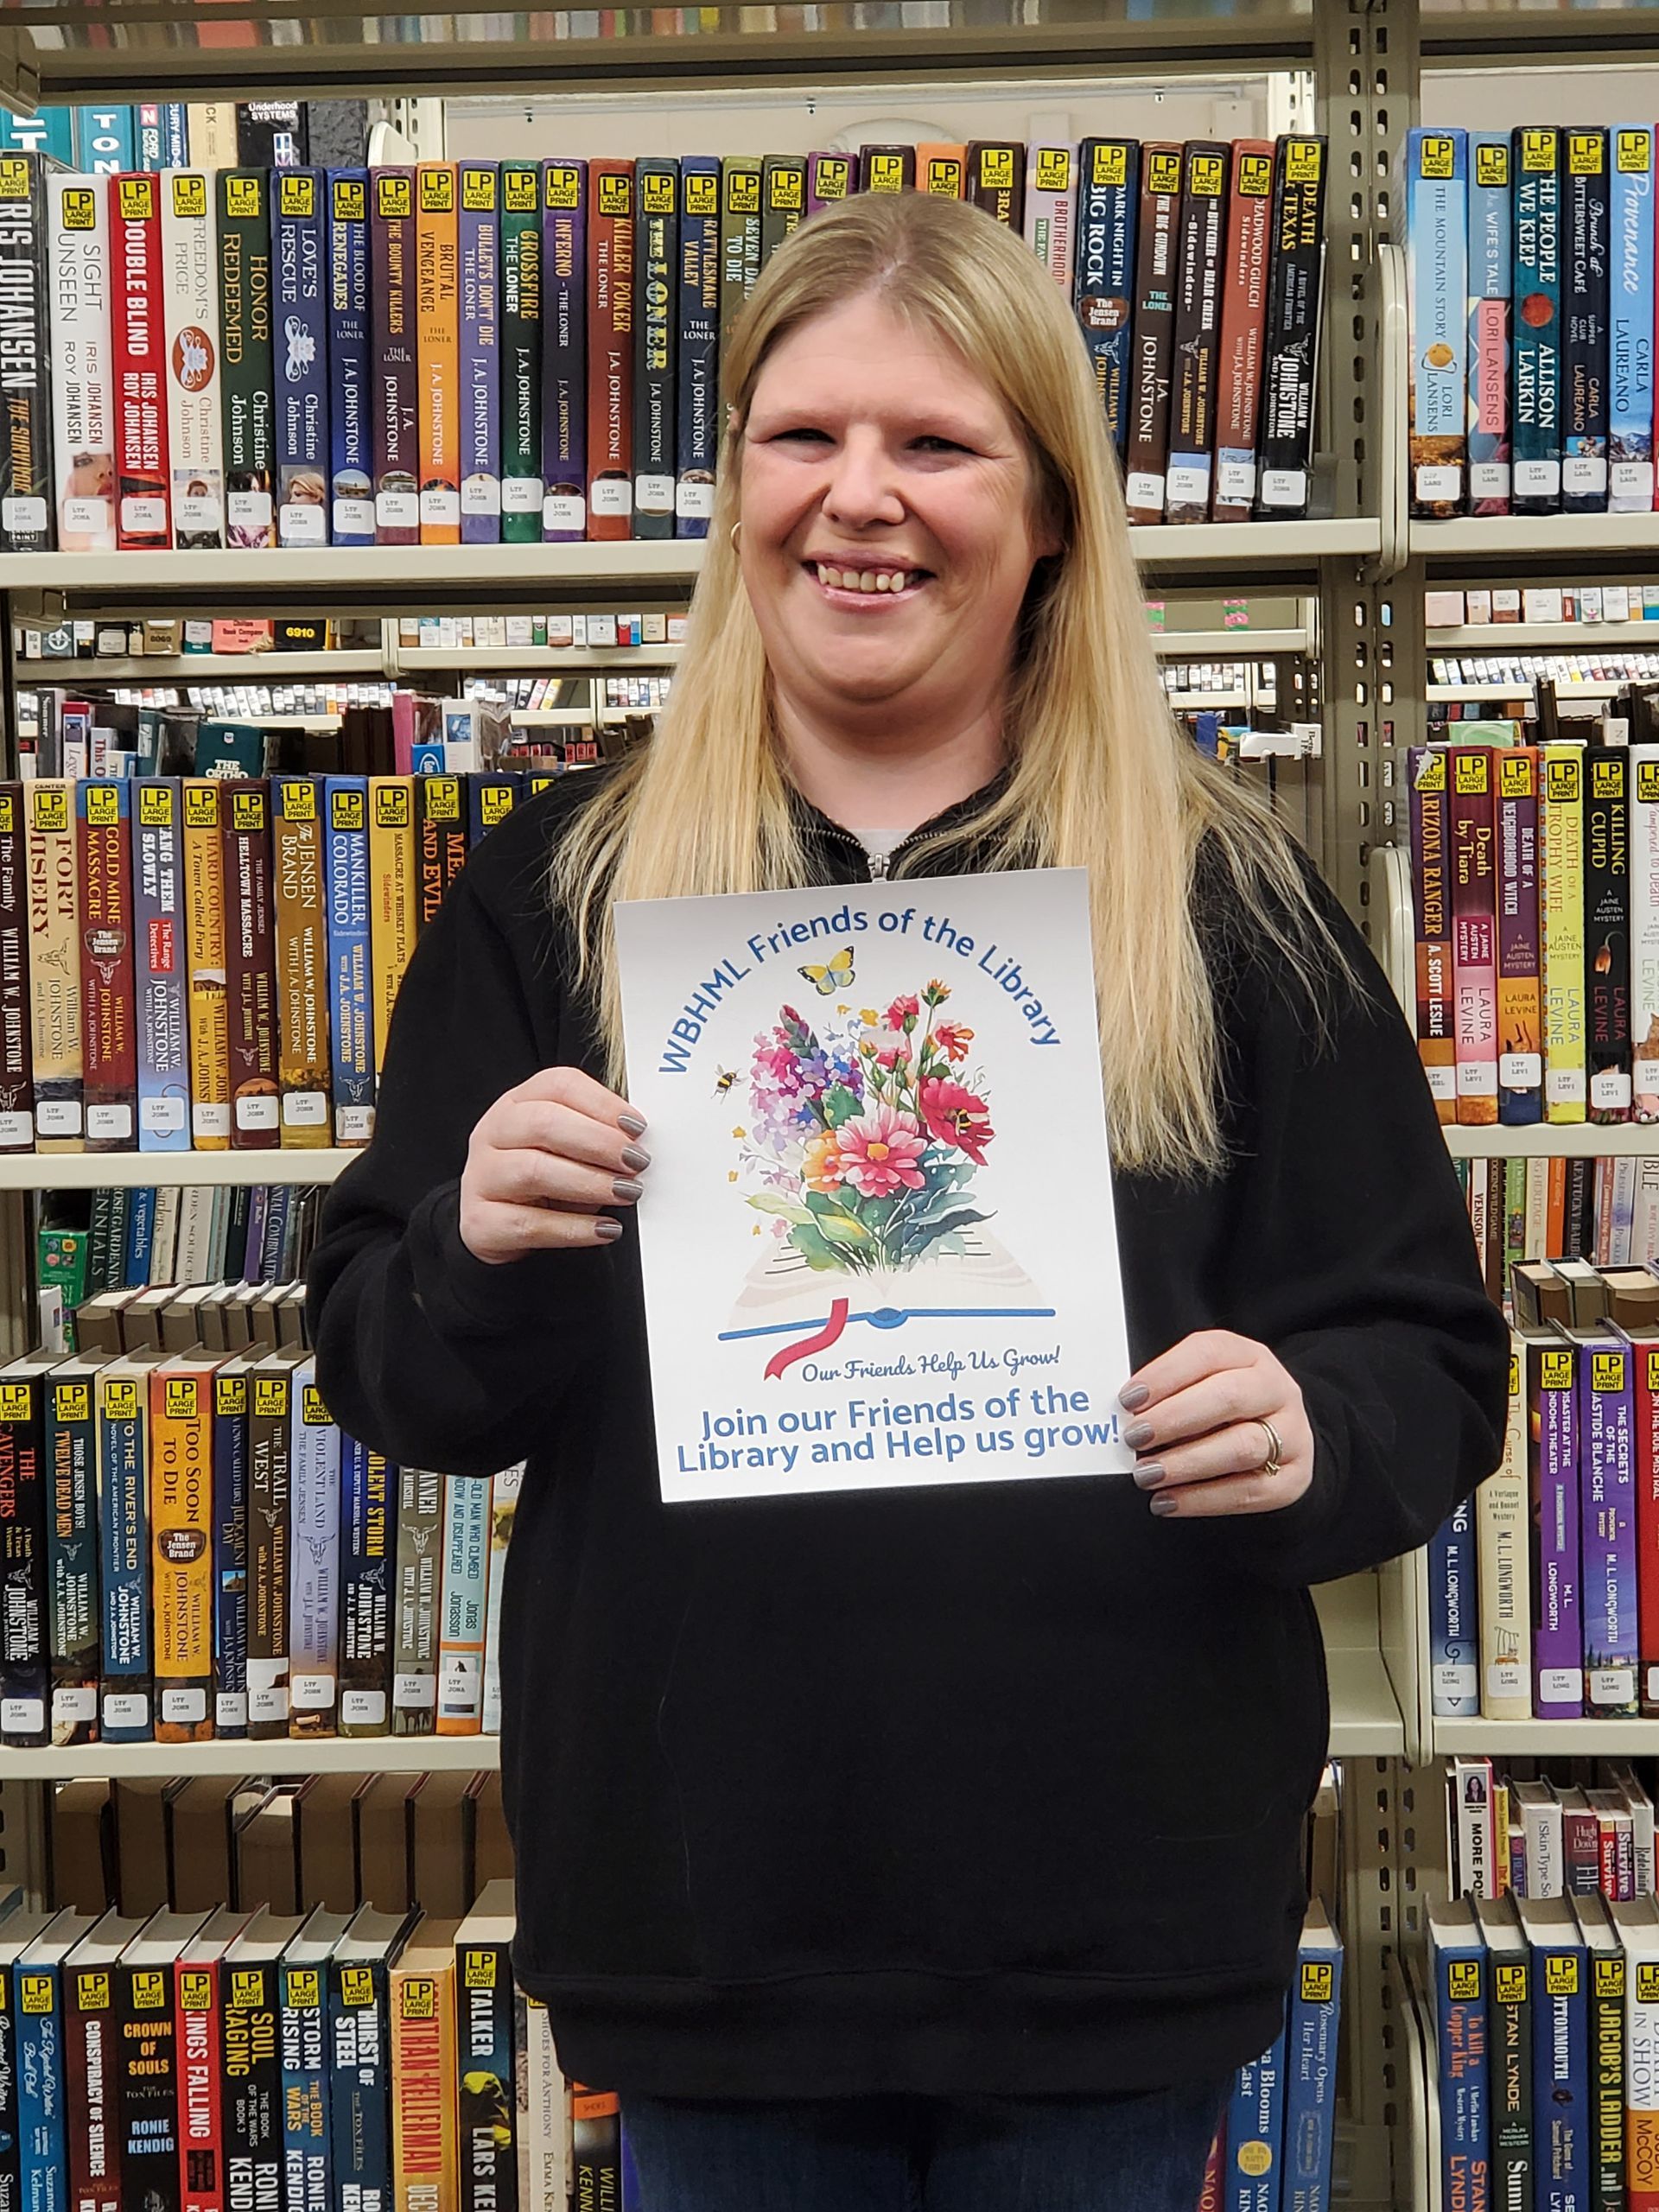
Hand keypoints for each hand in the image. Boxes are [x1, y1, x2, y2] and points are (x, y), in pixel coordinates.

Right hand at [459, 1066, 649, 1262]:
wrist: (494, 1226)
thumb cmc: (542, 1179)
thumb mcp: (567, 1149)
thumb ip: (597, 1137)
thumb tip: (641, 1143)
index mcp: (517, 1103)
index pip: (558, 1085)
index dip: (602, 1103)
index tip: (637, 1127)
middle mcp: (493, 1133)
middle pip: (543, 1122)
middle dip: (598, 1141)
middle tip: (636, 1161)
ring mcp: (482, 1176)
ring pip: (533, 1171)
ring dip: (589, 1182)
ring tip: (627, 1193)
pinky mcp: (481, 1222)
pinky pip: (530, 1224)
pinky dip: (574, 1228)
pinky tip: (605, 1229)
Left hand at [1117, 1330, 1312, 1519]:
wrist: (1280, 1443)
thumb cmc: (1225, 1411)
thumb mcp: (1204, 1386)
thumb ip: (1172, 1392)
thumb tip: (1126, 1415)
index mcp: (1250, 1356)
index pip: (1209, 1353)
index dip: (1165, 1375)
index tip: (1128, 1399)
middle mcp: (1277, 1390)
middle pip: (1229, 1397)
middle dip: (1174, 1417)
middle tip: (1134, 1436)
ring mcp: (1291, 1435)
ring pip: (1241, 1447)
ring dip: (1186, 1462)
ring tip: (1146, 1475)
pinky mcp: (1292, 1479)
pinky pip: (1247, 1491)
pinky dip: (1201, 1499)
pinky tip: (1167, 1501)